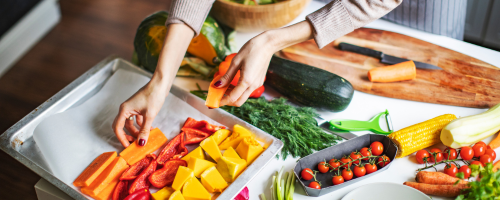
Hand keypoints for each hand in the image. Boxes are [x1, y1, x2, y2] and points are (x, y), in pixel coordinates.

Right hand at [112, 23, 193, 146]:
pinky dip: (141, 126)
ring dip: (136, 132)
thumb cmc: (153, 96)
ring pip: (130, 124)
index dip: (121, 138)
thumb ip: (144, 130)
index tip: (128, 147)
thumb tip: (141, 143)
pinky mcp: (139, 108)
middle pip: (122, 126)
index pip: (118, 128)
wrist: (160, 84)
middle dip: (128, 136)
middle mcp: (126, 109)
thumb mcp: (149, 115)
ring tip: (144, 138)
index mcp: (124, 110)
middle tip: (134, 144)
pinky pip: (137, 120)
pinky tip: (149, 130)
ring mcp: (132, 108)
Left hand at [215, 21, 313, 106]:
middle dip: (227, 101)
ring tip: (224, 87)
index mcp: (246, 81)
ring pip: (243, 97)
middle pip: (239, 101)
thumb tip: (217, 86)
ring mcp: (257, 84)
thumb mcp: (236, 62)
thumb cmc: (251, 50)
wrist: (267, 44)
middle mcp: (253, 86)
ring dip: (233, 95)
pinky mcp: (259, 81)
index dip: (222, 101)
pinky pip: (247, 91)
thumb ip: (227, 76)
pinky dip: (239, 91)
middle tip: (218, 97)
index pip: (232, 98)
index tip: (214, 102)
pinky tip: (233, 83)